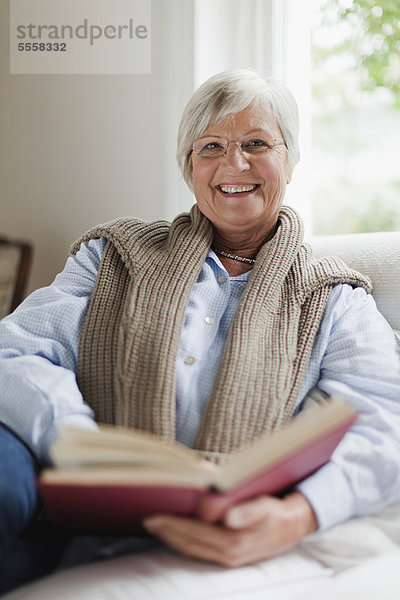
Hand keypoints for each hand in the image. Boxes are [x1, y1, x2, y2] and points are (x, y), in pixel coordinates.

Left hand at [142, 492, 317, 567]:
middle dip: (166, 532)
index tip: (153, 516)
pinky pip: (200, 552)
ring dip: (172, 539)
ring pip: (192, 550)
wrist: (292, 527)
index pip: (194, 533)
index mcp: (234, 542)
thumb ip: (246, 511)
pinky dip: (184, 543)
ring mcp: (228, 559)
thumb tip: (226, 516)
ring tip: (156, 525)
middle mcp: (228, 555)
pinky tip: (176, 534)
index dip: (172, 525)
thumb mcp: (265, 506)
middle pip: (188, 544)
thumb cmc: (275, 512)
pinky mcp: (229, 558)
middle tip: (146, 519)